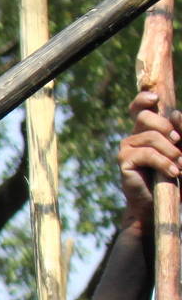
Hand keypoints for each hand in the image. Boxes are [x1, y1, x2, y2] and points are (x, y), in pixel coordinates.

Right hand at [118, 89, 180, 221]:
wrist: (159, 202)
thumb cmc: (173, 174)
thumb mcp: (181, 150)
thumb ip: (180, 132)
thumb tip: (175, 114)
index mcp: (146, 129)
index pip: (139, 107)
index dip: (143, 99)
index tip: (155, 98)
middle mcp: (134, 136)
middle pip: (144, 117)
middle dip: (165, 126)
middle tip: (178, 140)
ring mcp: (126, 148)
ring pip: (150, 137)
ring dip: (171, 151)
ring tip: (180, 166)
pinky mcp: (124, 161)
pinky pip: (147, 154)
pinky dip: (164, 163)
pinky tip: (172, 173)